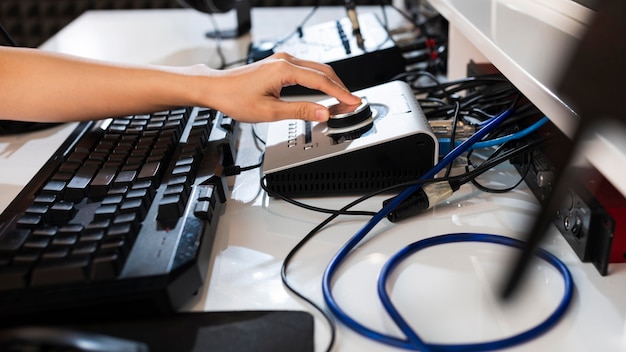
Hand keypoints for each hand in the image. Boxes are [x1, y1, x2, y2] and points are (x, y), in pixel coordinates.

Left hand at [196, 52, 361, 122]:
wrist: (216, 88)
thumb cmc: (235, 98)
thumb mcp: (269, 111)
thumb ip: (300, 111)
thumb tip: (323, 113)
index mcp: (284, 69)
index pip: (321, 81)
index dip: (340, 93)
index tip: (354, 102)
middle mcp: (285, 60)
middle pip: (323, 71)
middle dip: (340, 87)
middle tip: (352, 103)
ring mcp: (282, 61)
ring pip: (316, 69)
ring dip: (331, 83)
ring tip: (342, 99)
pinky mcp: (279, 65)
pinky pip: (306, 70)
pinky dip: (319, 80)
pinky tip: (324, 90)